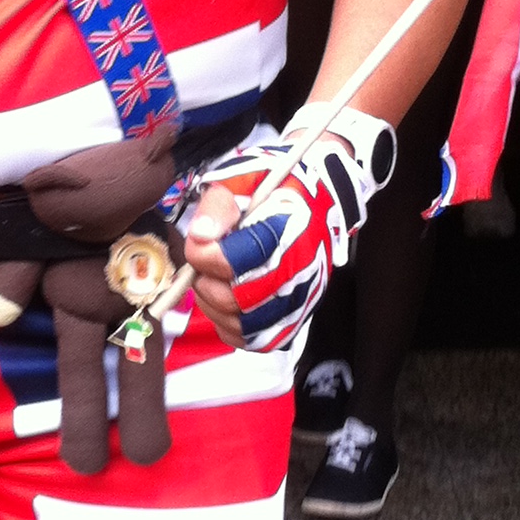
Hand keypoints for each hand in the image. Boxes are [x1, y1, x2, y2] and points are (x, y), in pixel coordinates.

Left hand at [182, 110, 395, 351]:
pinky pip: (258, 341)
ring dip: (214, 307)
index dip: (204, 255)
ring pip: (243, 326)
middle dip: (206, 282)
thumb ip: (218, 206)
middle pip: (234, 300)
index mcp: (288, 231)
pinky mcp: (297, 317)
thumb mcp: (244, 178)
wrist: (319, 196)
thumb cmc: (277, 186)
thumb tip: (200, 237)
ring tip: (213, 281)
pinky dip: (234, 328)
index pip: (232, 263)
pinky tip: (228, 303)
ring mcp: (301, 299)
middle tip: (204, 263)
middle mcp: (300, 271)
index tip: (200, 240)